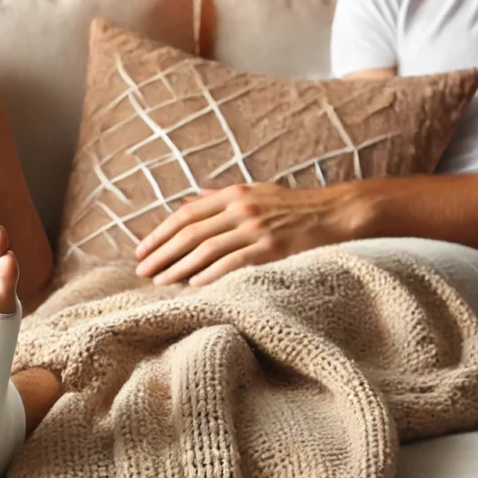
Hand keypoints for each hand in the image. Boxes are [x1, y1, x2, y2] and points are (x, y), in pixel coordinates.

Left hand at [134, 183, 361, 285]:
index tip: (142, 250)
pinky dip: (211, 274)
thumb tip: (188, 204)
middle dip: (161, 253)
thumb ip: (220, 199)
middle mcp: (241, 209)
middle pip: (189, 233)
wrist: (335, 213)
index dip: (160, 233)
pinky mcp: (272, 249)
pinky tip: (194, 284)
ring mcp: (256, 228)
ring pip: (206, 250)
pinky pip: (233, 263)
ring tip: (160, 281)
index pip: (185, 215)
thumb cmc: (291, 206)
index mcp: (233, 194)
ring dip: (179, 267)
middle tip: (142, 270)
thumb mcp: (254, 193)